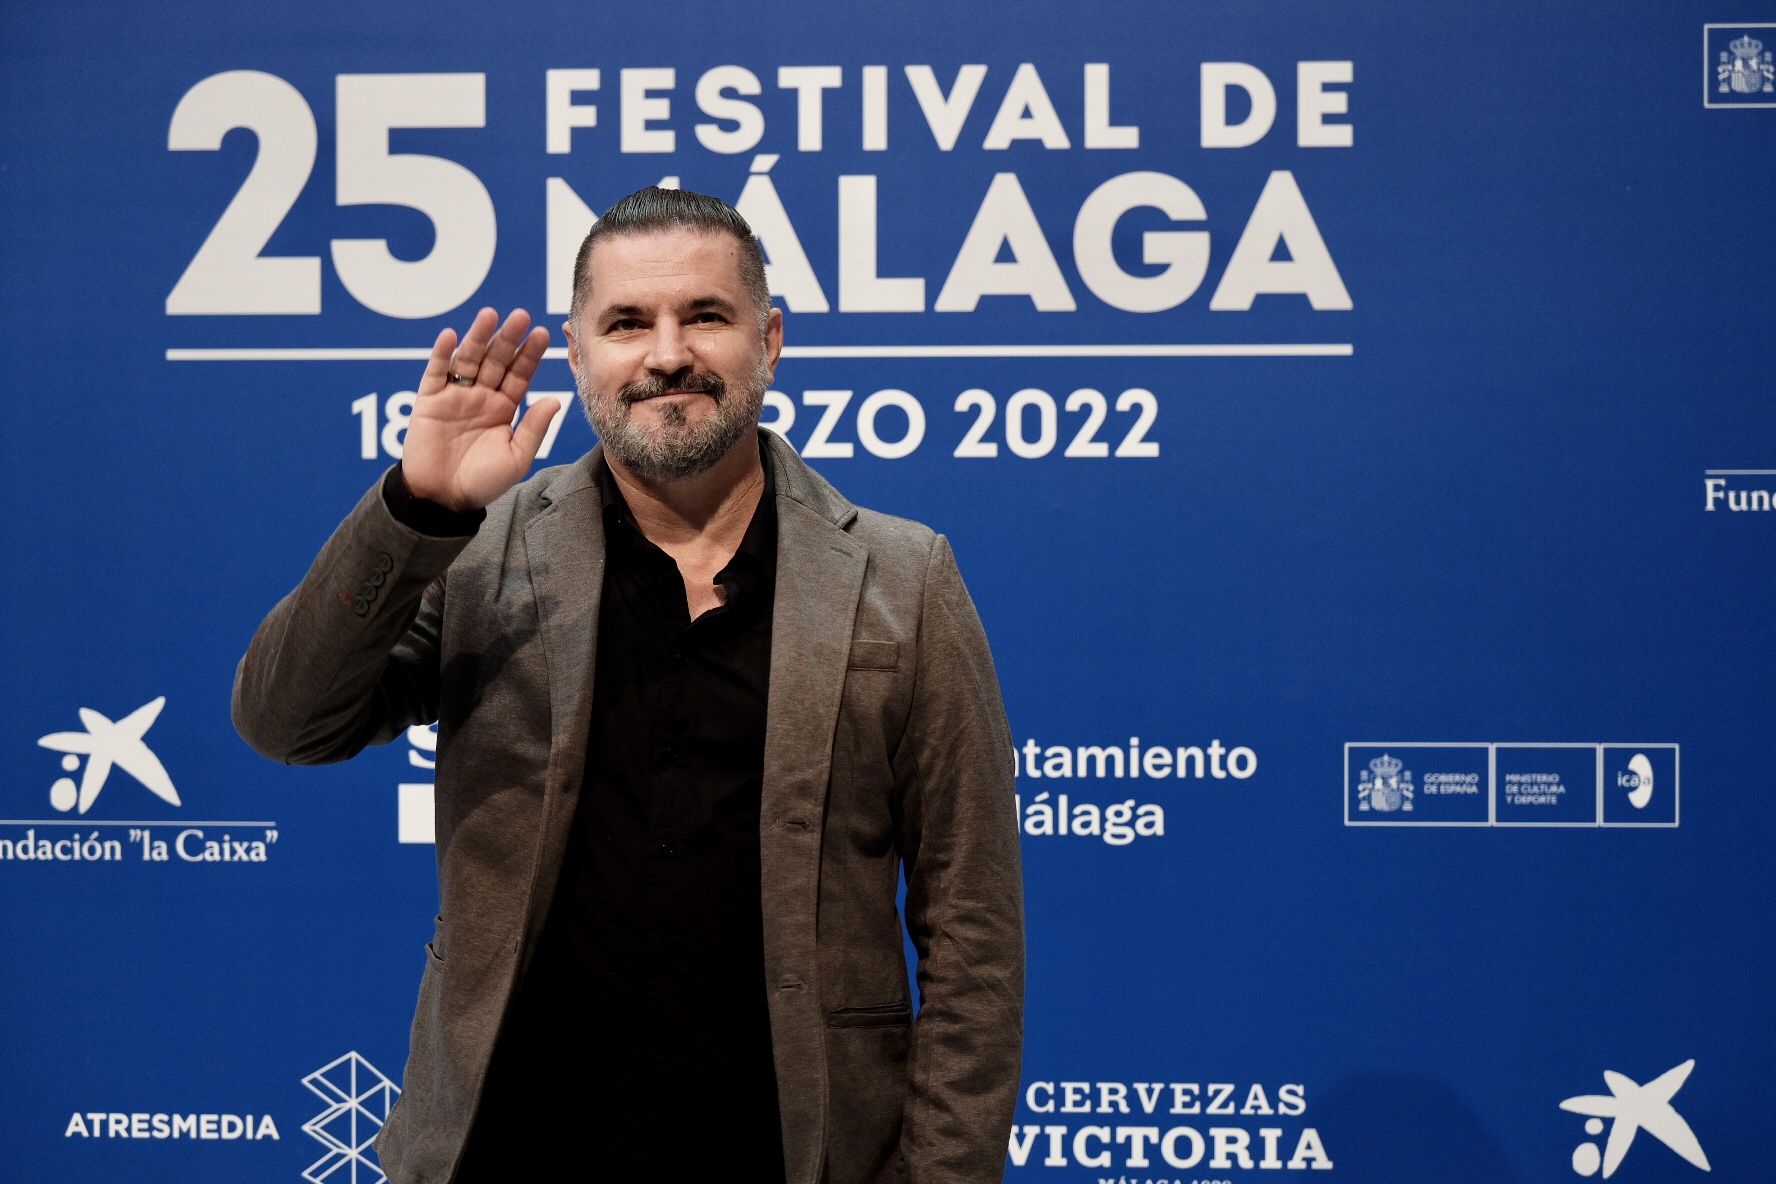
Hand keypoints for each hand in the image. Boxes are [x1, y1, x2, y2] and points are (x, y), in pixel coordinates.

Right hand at [401, 307, 560, 511]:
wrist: (444, 499)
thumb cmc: (482, 482)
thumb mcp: (516, 457)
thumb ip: (533, 428)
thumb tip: (555, 400)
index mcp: (503, 408)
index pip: (519, 375)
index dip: (529, 355)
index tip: (543, 334)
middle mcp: (480, 396)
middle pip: (496, 360)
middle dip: (508, 339)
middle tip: (521, 316)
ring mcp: (454, 395)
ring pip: (468, 359)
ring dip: (478, 337)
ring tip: (490, 316)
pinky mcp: (429, 400)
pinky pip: (435, 372)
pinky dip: (441, 354)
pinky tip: (450, 336)